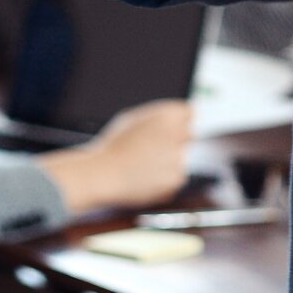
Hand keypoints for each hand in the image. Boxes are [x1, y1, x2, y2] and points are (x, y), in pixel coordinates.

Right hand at [36, 99, 193, 213]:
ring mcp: (178, 158)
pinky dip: (164, 179)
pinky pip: (175, 177)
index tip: (170, 128)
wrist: (103, 174)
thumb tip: (174, 117)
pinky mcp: (176, 179)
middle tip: (153, 148)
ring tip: (144, 165)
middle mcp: (177, 135)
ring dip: (168, 162)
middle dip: (176, 140)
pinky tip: (146, 177)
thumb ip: (157, 116)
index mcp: (167, 115)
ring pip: (180, 158)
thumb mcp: (133, 119)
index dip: (178, 121)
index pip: (189, 113)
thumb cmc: (113, 145)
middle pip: (188, 135)